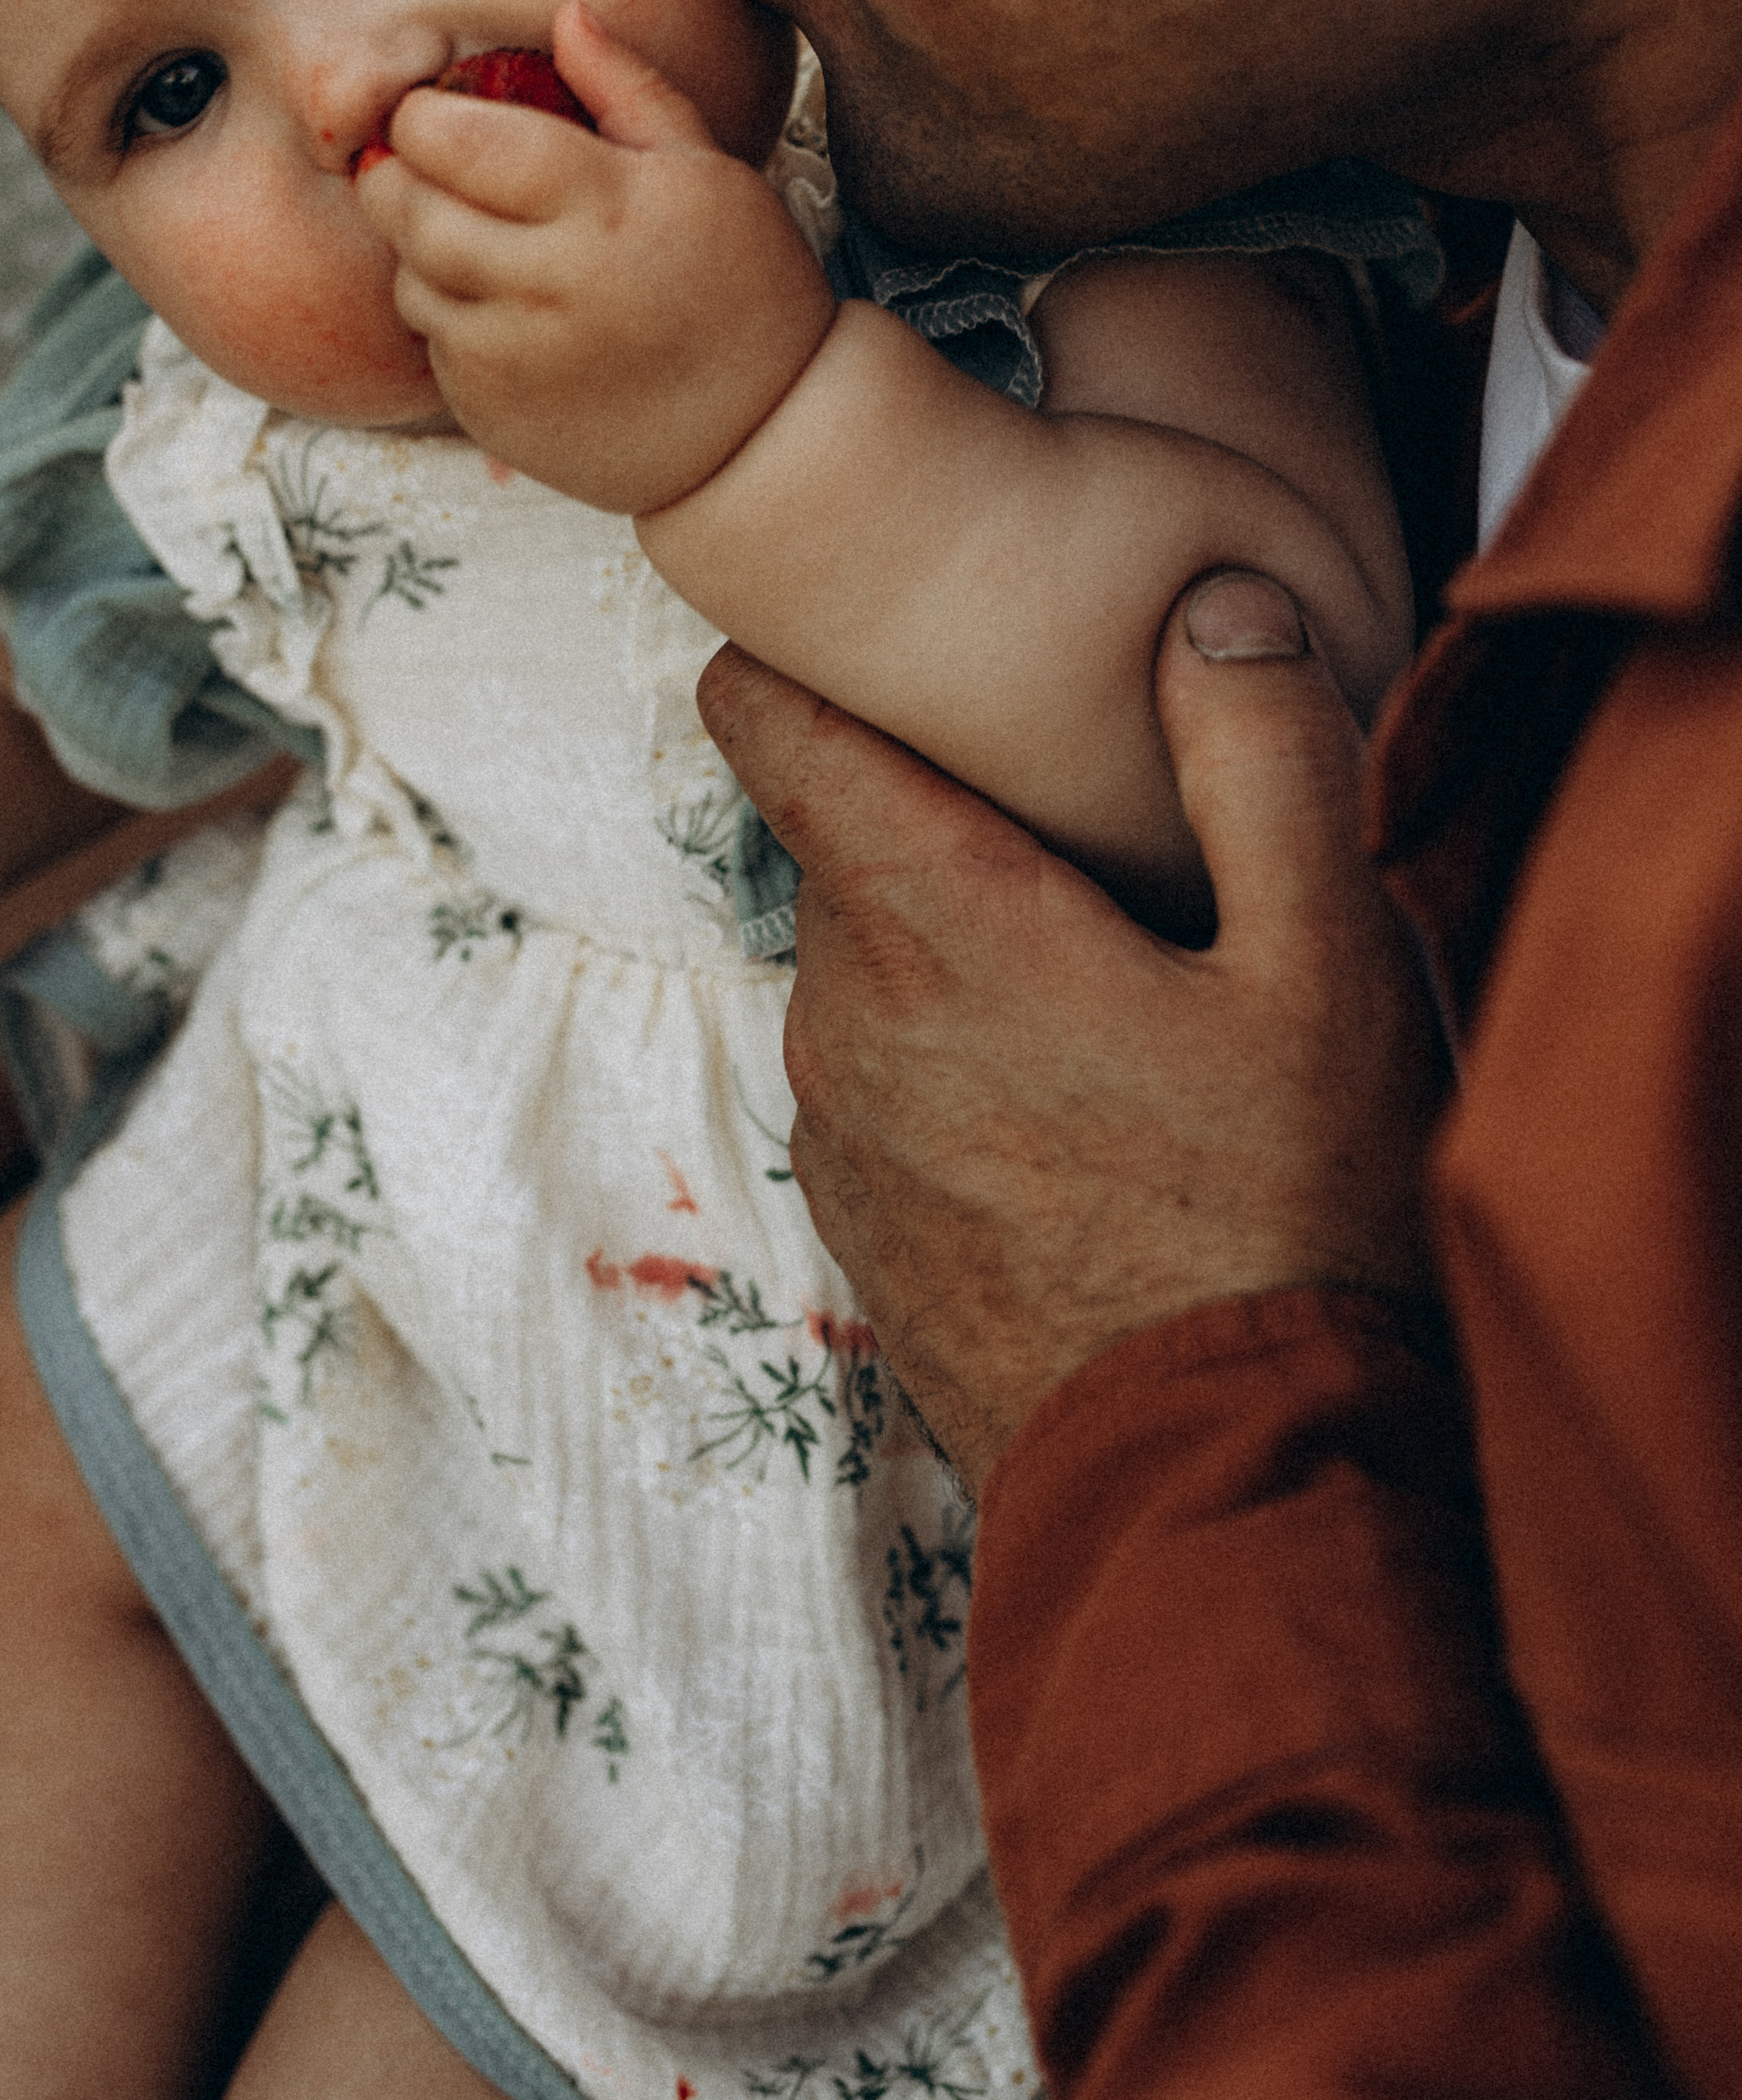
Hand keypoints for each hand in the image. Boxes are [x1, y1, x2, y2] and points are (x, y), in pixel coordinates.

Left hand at [356, 1, 835, 515]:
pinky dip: (447, 318)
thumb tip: (565, 14)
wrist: (761, 434)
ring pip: (410, 282)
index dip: (423, 117)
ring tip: (466, 235)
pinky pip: (433, 347)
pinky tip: (502, 309)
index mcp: (604, 207)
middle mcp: (549, 286)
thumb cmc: (744, 290)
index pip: (458, 140)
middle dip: (396, 175)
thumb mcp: (709, 170)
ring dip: (418, 250)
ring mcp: (515, 359)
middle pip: (412, 210)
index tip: (432, 112)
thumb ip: (629, 87)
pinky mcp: (495, 416)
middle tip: (413, 163)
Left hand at [699, 572, 1447, 1493]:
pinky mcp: (864, 1222)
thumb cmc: (1283, 1219)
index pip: (772, 731)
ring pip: (868, 964)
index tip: (850, 629)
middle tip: (1082, 819)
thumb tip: (1210, 610)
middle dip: (937, 811)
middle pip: (843, 843)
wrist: (1223, 1490)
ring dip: (957, 943)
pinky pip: (883, 1076)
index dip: (793, 661)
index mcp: (933, 924)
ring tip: (1111, 976)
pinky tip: (1082, 1100)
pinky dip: (953, 1053)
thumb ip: (1266, 761)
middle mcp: (846, 1018)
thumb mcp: (1327, 968)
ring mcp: (843, 1133)